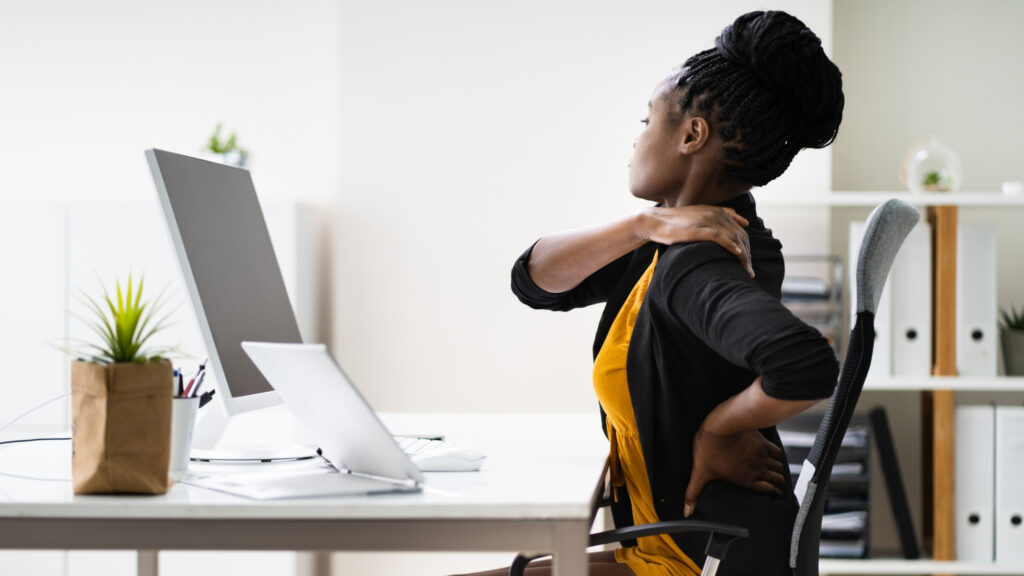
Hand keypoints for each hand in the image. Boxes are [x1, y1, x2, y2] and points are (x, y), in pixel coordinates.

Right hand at [639, 205, 753, 277]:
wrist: (655, 221)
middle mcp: (716, 214)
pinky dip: (732, 247)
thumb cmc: (676, 222)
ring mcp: (708, 221)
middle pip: (740, 236)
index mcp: (718, 211)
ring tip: (746, 270)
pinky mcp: (699, 229)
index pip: (741, 230)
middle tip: (750, 271)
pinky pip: (721, 238)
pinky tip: (738, 256)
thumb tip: (742, 221)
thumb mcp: (699, 216)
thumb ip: (720, 216)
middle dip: (748, 254)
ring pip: (734, 238)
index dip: (747, 247)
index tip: (748, 262)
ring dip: (743, 255)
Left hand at [683, 424, 784, 517]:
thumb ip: (694, 492)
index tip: (775, 495)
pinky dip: (778, 457)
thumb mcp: (700, 472)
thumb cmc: (711, 446)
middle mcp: (757, 469)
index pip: (768, 491)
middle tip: (776, 486)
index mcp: (745, 479)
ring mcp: (762, 456)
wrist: (723, 425)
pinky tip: (774, 457)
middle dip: (778, 484)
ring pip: (778, 467)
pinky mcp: (763, 442)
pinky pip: (777, 453)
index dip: (774, 494)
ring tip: (775, 473)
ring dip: (778, 471)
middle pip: (777, 480)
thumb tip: (687, 510)